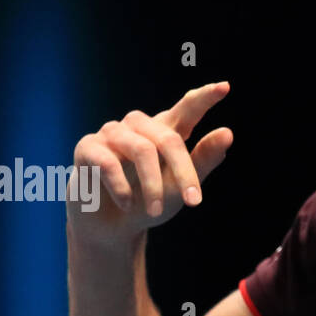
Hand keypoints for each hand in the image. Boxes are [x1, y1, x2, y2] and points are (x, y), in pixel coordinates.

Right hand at [68, 82, 232, 244]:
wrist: (110, 228)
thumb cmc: (148, 203)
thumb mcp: (181, 187)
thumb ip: (203, 160)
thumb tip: (227, 133)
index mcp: (165, 132)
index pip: (187, 109)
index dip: (204, 98)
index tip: (224, 87)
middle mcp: (139, 126)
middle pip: (169, 139)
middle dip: (184, 173)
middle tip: (194, 202)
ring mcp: (112, 134)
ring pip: (142, 150)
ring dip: (152, 186)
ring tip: (156, 211)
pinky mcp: (88, 147)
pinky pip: (109, 163)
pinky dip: (122, 188)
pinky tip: (127, 204)